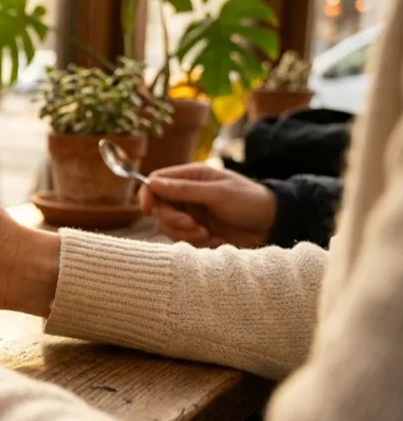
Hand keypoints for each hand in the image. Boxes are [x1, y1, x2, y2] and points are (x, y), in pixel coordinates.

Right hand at [137, 163, 276, 247]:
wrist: (273, 226)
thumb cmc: (250, 201)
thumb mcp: (219, 193)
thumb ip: (185, 190)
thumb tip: (153, 183)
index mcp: (191, 177)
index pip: (156, 182)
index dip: (147, 194)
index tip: (148, 209)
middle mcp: (187, 196)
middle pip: (159, 208)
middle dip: (173, 220)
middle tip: (194, 226)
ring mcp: (191, 215)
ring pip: (167, 227)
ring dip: (186, 234)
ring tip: (209, 236)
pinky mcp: (197, 233)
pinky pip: (182, 240)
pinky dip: (196, 244)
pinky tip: (216, 241)